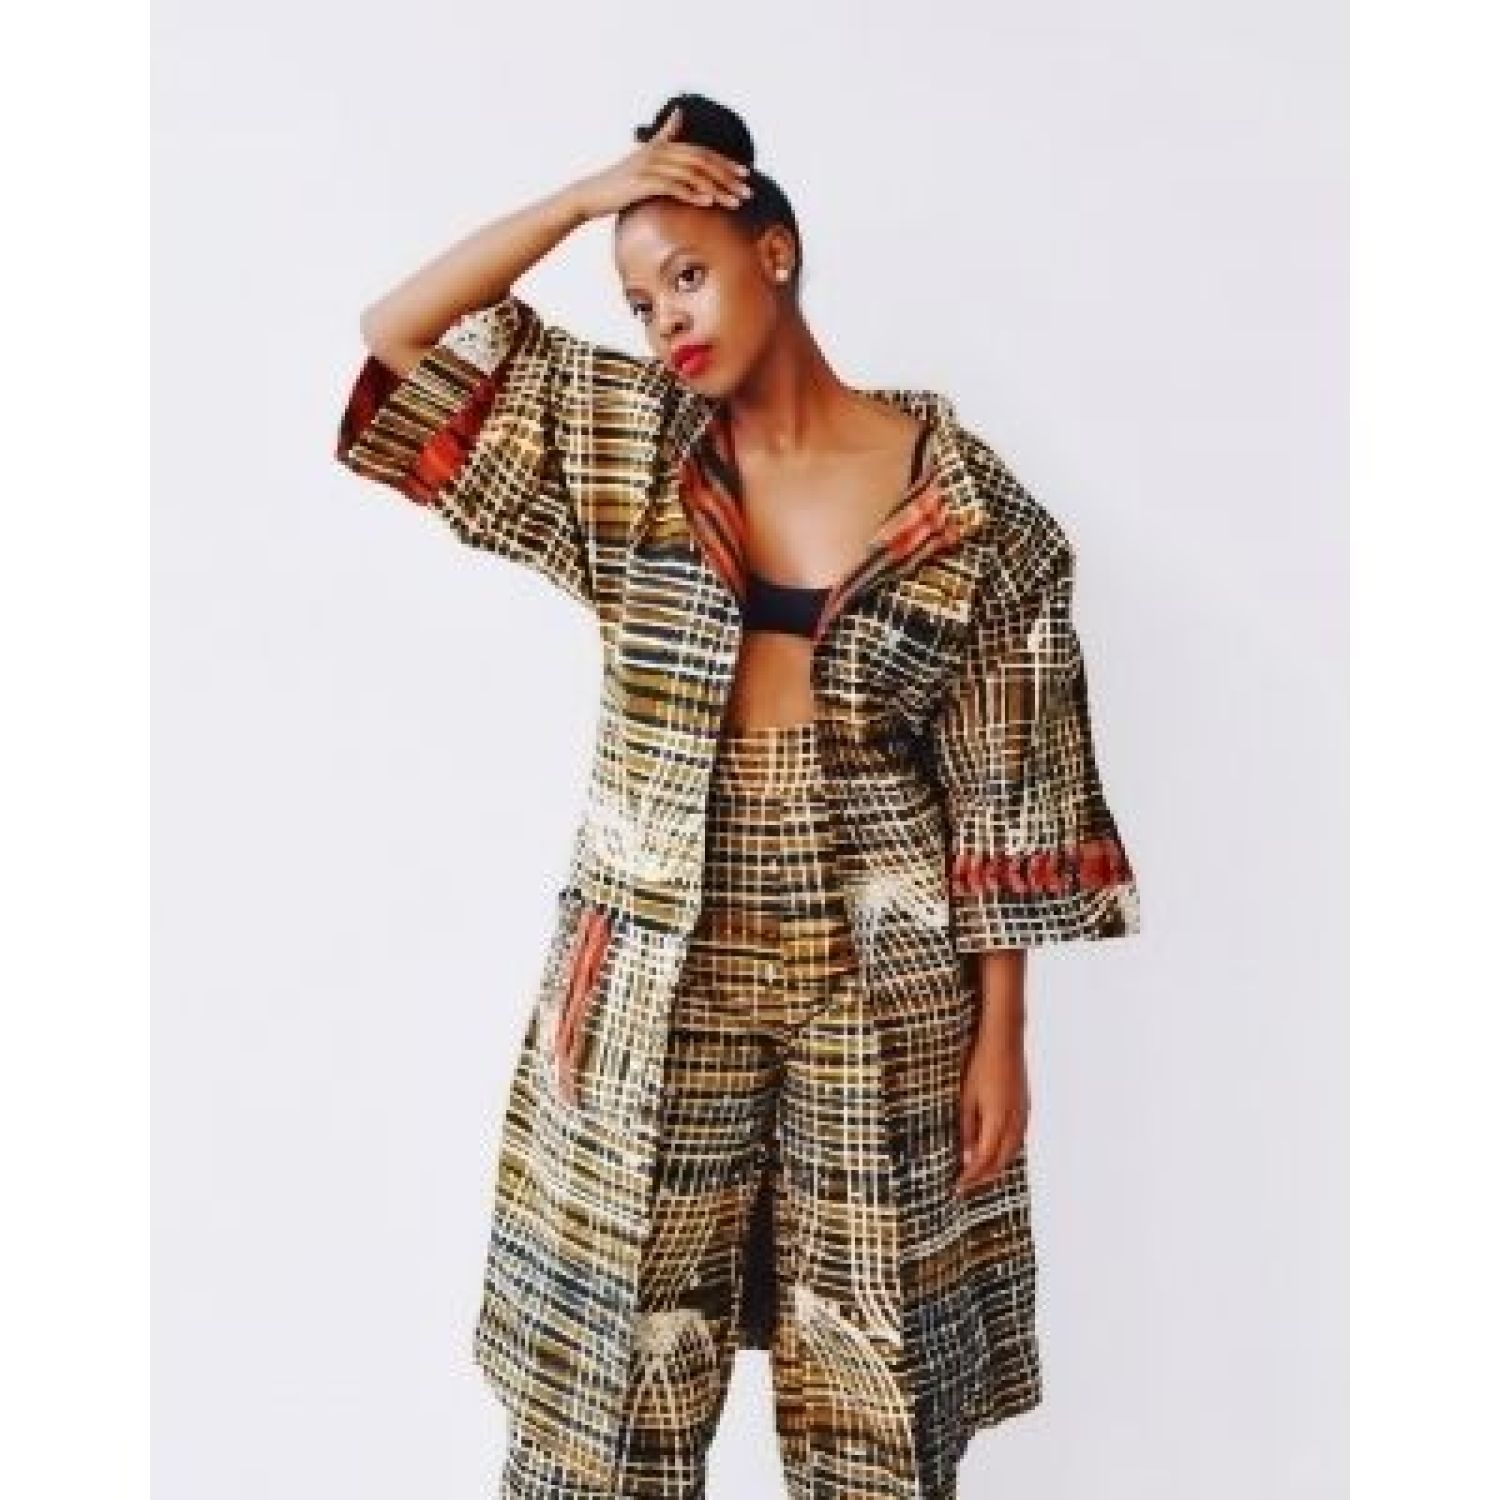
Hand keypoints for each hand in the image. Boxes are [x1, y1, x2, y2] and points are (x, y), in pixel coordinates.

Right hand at [567, 104, 755, 220]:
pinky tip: (707, 202)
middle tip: (747, 192)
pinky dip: (692, 193)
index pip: (702, 153)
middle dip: (727, 177)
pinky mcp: (642, 182)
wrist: (591, 195)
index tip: (746, 175)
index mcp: (663, 147)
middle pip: (702, 161)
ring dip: (716, 189)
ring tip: (734, 202)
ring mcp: (650, 166)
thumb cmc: (620, 182)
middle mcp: (659, 152)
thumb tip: (678, 112)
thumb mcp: (644, 156)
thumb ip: (664, 136)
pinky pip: (673, 186)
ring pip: (691, 174)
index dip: (725, 163)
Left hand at [953, 1017, 1029, 1196]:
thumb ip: (968, 1129)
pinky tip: (994, 1152)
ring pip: (1011, 1152)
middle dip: (983, 1176)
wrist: (1005, 1039)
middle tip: (965, 1185)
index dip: (971, 1176)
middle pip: (1001, 1161)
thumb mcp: (966, 1097)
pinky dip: (1005, 1152)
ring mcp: (1024, 1114)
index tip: (957, 1186)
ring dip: (995, 1166)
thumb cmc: (980, 1064)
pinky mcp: (1026, 1108)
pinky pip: (1017, 1140)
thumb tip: (967, 1158)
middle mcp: (1015, 1121)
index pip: (984, 1160)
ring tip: (978, 1174)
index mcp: (998, 1119)